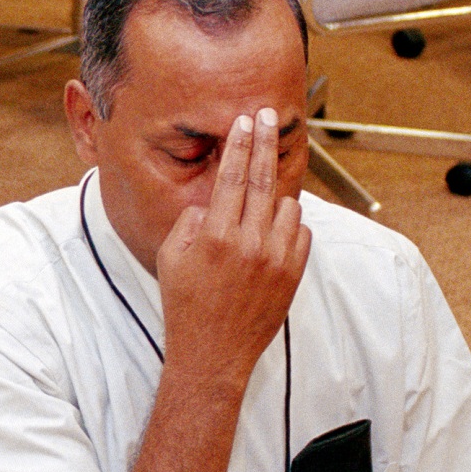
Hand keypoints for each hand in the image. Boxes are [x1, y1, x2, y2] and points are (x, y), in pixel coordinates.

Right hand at [157, 108, 311, 386]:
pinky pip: (301, 233)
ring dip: (274, 196)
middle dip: (265, 142)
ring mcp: (276, 260)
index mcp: (215, 236)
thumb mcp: (169, 258)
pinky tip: (272, 231)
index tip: (245, 122)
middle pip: (262, 179)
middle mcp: (249, 244)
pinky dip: (289, 226)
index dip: (239, 144)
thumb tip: (211, 200)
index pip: (231, 177)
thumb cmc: (185, 306)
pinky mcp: (293, 275)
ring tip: (260, 202)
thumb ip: (190, 221)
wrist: (213, 354)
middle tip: (270, 117)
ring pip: (286, 206)